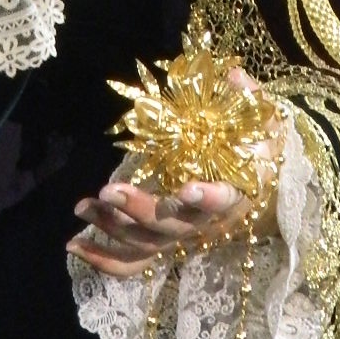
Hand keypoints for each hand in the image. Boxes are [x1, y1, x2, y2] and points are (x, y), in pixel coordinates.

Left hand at [67, 79, 284, 279]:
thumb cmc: (258, 146)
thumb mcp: (265, 118)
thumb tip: (233, 76)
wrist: (258, 185)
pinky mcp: (165, 243)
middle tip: (108, 191)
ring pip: (147, 243)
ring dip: (112, 228)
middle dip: (139, 210)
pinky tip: (74, 245)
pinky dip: (103, 260)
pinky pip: (134, 262)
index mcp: (237, 193)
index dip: (208, 198)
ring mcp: (183, 237)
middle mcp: (207, 223)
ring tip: (82, 208)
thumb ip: (251, 98)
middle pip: (173, 227)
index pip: (225, 201)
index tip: (185, 189)